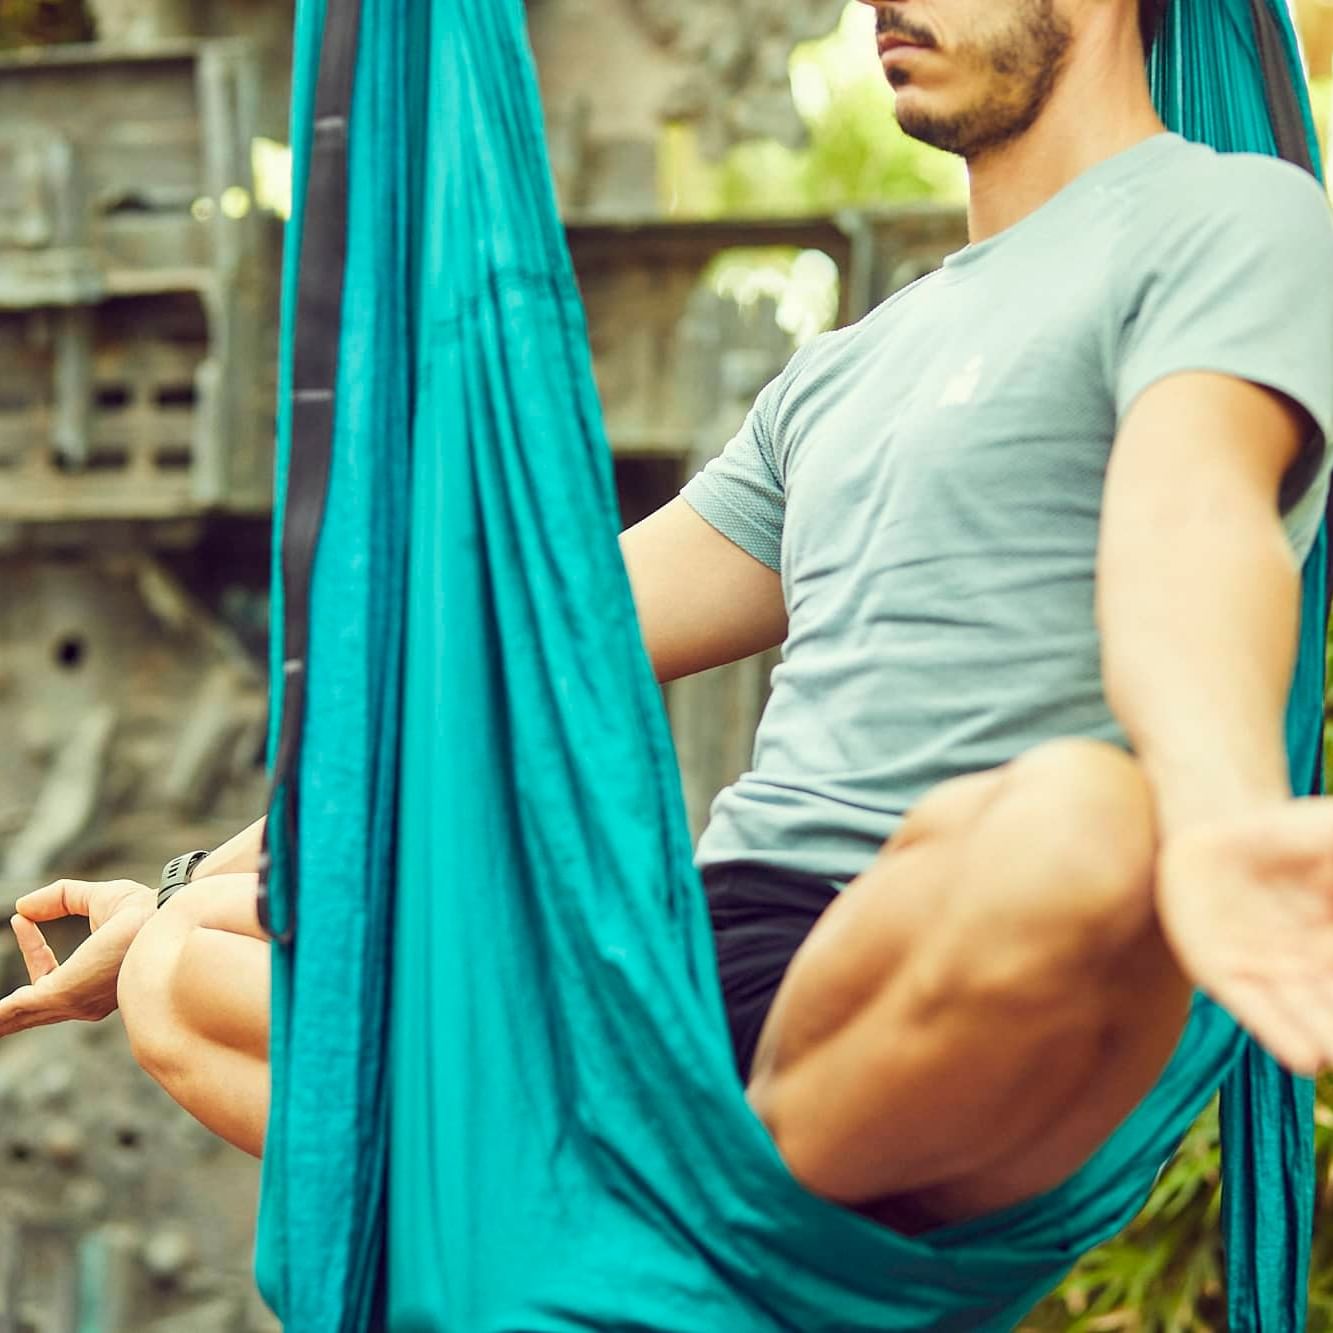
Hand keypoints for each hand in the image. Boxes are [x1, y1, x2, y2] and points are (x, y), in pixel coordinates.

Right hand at [0, 879, 155, 1036]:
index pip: (50, 974)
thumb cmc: (144, 910)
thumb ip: (60, 898)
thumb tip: (24, 906)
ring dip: (2, 1017)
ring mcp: (73, 1001)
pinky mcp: (61, 994)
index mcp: (93, 982)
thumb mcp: (96, 898)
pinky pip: (16, 1009)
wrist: (162, 919)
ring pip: (21, 1013)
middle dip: (8, 1011)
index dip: (32, 947)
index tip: (21, 919)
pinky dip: (0, 1015)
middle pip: (34, 1011)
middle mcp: (84, 1000)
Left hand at [1157, 799, 1332, 1075]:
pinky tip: (1306, 1057)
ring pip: (1307, 1013)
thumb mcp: (1331, 834)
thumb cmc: (1287, 834)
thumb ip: (1332, 846)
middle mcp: (1311, 965)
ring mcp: (1270, 971)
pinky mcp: (1221, 972)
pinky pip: (1255, 1008)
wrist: (1214, 828)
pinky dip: (1280, 1032)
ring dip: (1326, 1035)